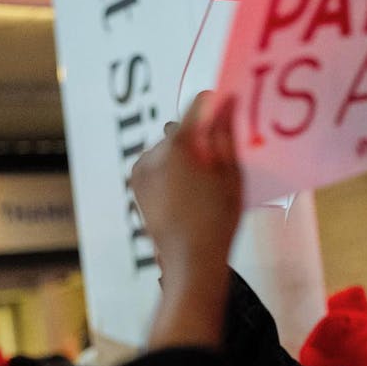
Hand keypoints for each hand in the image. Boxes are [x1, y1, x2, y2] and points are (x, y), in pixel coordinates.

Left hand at [133, 91, 240, 348]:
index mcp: (177, 146)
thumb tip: (226, 104)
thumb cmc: (217, 221)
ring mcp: (140, 170)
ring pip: (169, 147)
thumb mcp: (231, 175)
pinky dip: (173, 170)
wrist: (190, 262)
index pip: (198, 106)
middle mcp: (152, 153)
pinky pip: (159, 164)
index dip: (216, 109)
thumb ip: (226, 135)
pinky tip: (189, 193)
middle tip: (219, 163)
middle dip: (200, 139)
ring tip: (203, 184)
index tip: (229, 118)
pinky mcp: (135, 184)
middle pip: (182, 128)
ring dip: (186, 155)